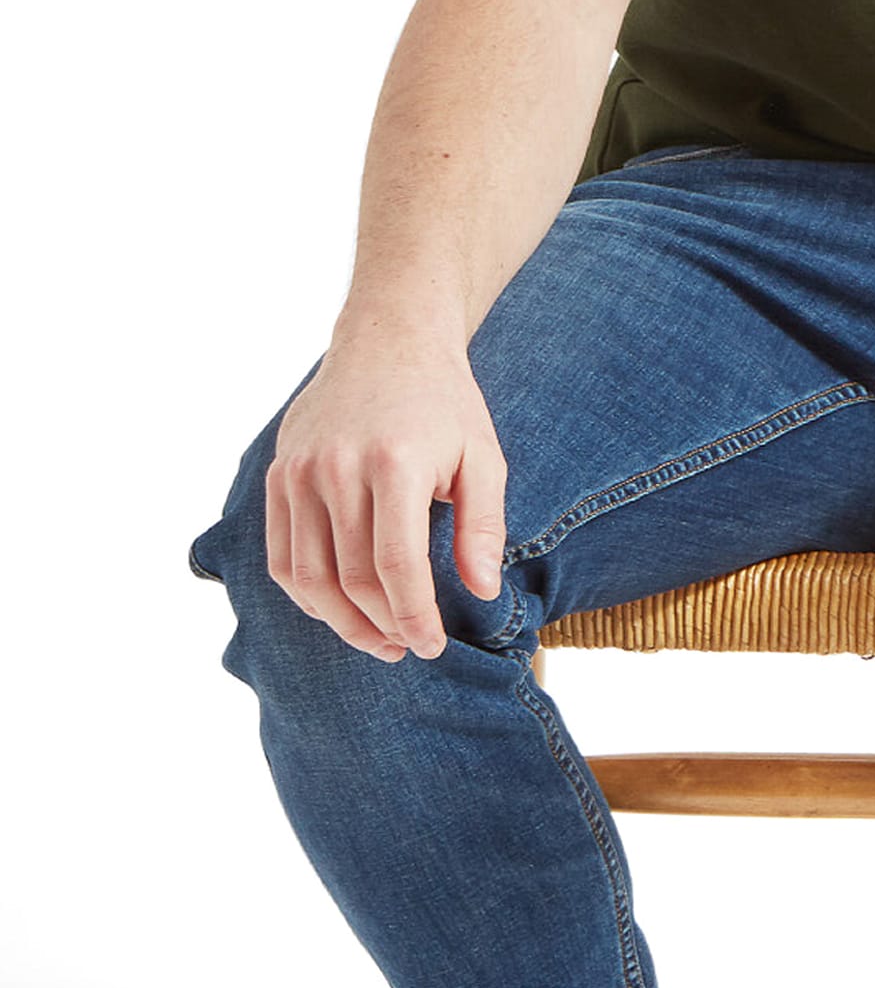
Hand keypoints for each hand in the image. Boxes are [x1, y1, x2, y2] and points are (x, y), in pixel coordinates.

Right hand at [265, 330, 508, 662]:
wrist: (389, 341)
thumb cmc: (445, 403)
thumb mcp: (482, 455)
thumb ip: (484, 524)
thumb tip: (483, 591)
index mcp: (395, 463)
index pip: (397, 566)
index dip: (414, 617)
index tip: (431, 645)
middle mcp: (337, 468)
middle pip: (352, 578)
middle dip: (382, 626)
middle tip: (407, 647)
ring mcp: (299, 471)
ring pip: (308, 577)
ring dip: (340, 622)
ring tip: (376, 639)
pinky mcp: (278, 474)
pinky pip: (281, 556)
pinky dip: (306, 594)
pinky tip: (338, 608)